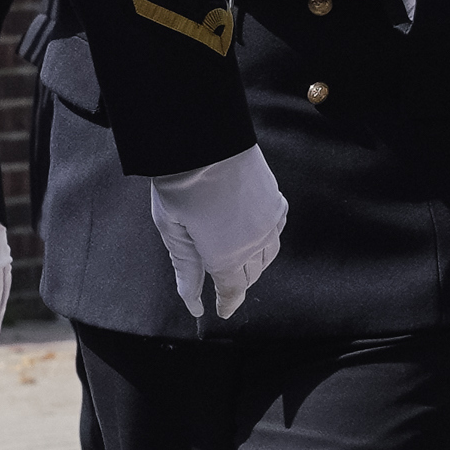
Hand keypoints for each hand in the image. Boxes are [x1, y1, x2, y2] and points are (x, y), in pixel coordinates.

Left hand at [138, 144, 289, 319]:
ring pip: (268, 254)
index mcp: (226, 256)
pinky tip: (256, 233)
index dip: (228, 303)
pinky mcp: (275, 198)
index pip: (233, 291)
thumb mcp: (172, 229)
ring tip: (238, 261)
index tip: (222, 311)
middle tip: (223, 285)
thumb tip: (192, 300)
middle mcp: (254, 243)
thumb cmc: (181, 183)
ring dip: (254, 263)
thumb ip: (186, 267)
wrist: (204, 137)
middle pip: (251, 274)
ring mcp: (269, 220)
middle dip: (237, 283)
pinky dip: (267, 238)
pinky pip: (277, 228)